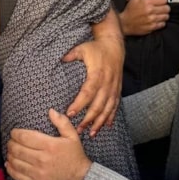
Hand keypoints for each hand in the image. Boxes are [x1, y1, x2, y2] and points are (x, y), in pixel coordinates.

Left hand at [6, 109, 90, 179]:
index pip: (25, 137)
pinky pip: (18, 176)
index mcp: (50, 145)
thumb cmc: (75, 157)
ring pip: (15, 162)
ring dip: (9, 155)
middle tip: (11, 142)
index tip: (14, 132)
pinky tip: (9, 164)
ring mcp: (38, 172)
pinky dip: (10, 169)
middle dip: (11, 144)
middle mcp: (42, 159)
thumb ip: (62, 122)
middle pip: (17, 149)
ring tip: (10, 152)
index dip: (15, 133)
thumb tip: (51, 111)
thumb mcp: (73, 137)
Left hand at [62, 11, 123, 135]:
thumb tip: (60, 59)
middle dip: (88, 119)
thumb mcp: (82, 48)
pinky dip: (111, 116)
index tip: (70, 113)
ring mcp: (114, 88)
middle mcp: (107, 83)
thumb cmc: (95, 48)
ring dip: (100, 122)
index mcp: (97, 74)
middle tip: (78, 130)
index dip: (79, 104)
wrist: (114, 45)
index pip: (87, 92)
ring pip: (107, 109)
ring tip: (92, 133)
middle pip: (98, 105)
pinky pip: (115, 106)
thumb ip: (71, 55)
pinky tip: (106, 126)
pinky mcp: (118, 90)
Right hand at [119, 0, 169, 35]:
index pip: (164, 0)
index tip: (159, 1)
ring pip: (166, 16)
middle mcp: (150, 11)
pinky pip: (162, 24)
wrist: (124, 23)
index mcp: (147, 2)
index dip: (162, 0)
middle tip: (159, 8)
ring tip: (157, 14)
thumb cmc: (130, 10)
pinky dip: (161, 22)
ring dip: (163, 15)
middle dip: (164, 7)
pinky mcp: (152, 27)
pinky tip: (156, 20)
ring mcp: (151, 20)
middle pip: (167, 8)